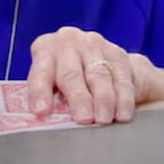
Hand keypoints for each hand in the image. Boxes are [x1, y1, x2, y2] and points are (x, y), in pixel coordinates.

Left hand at [26, 27, 163, 124]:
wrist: (100, 64)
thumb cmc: (68, 81)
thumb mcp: (52, 85)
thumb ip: (51, 99)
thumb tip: (49, 122)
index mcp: (45, 48)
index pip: (40, 72)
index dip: (40, 91)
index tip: (42, 111)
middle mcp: (68, 42)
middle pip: (72, 73)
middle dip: (79, 98)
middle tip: (83, 119)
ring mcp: (94, 44)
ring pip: (100, 75)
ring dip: (103, 100)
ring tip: (103, 120)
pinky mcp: (118, 53)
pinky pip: (122, 77)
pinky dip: (123, 99)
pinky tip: (122, 114)